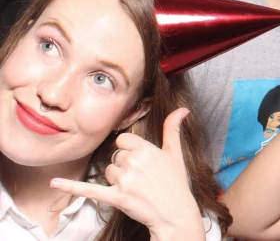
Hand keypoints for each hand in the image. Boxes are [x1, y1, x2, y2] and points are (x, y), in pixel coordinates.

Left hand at [51, 109, 206, 239]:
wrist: (175, 213)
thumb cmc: (176, 183)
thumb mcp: (175, 154)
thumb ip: (173, 129)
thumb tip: (181, 110)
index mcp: (147, 149)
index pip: (123, 140)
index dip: (130, 149)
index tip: (139, 158)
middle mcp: (134, 162)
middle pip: (116, 156)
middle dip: (125, 165)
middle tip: (142, 177)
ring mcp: (124, 180)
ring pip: (108, 171)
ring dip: (117, 178)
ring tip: (135, 187)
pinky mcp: (116, 197)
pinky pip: (90, 189)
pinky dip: (71, 187)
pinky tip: (55, 182)